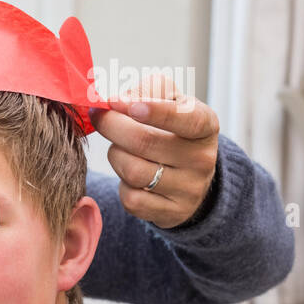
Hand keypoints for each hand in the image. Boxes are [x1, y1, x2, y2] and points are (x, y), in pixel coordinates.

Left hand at [89, 72, 219, 228]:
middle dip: (111, 125)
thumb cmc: (172, 130)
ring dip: (115, 155)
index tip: (121, 102)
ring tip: (119, 147)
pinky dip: (121, 184)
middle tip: (98, 115)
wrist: (189, 178)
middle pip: (144, 142)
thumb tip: (118, 98)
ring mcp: (189, 189)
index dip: (154, 110)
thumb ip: (149, 90)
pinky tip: (129, 175)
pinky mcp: (171, 213)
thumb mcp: (171, 102)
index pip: (186, 118)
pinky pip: (131, 198)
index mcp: (206, 126)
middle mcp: (202, 159)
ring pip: (133, 171)